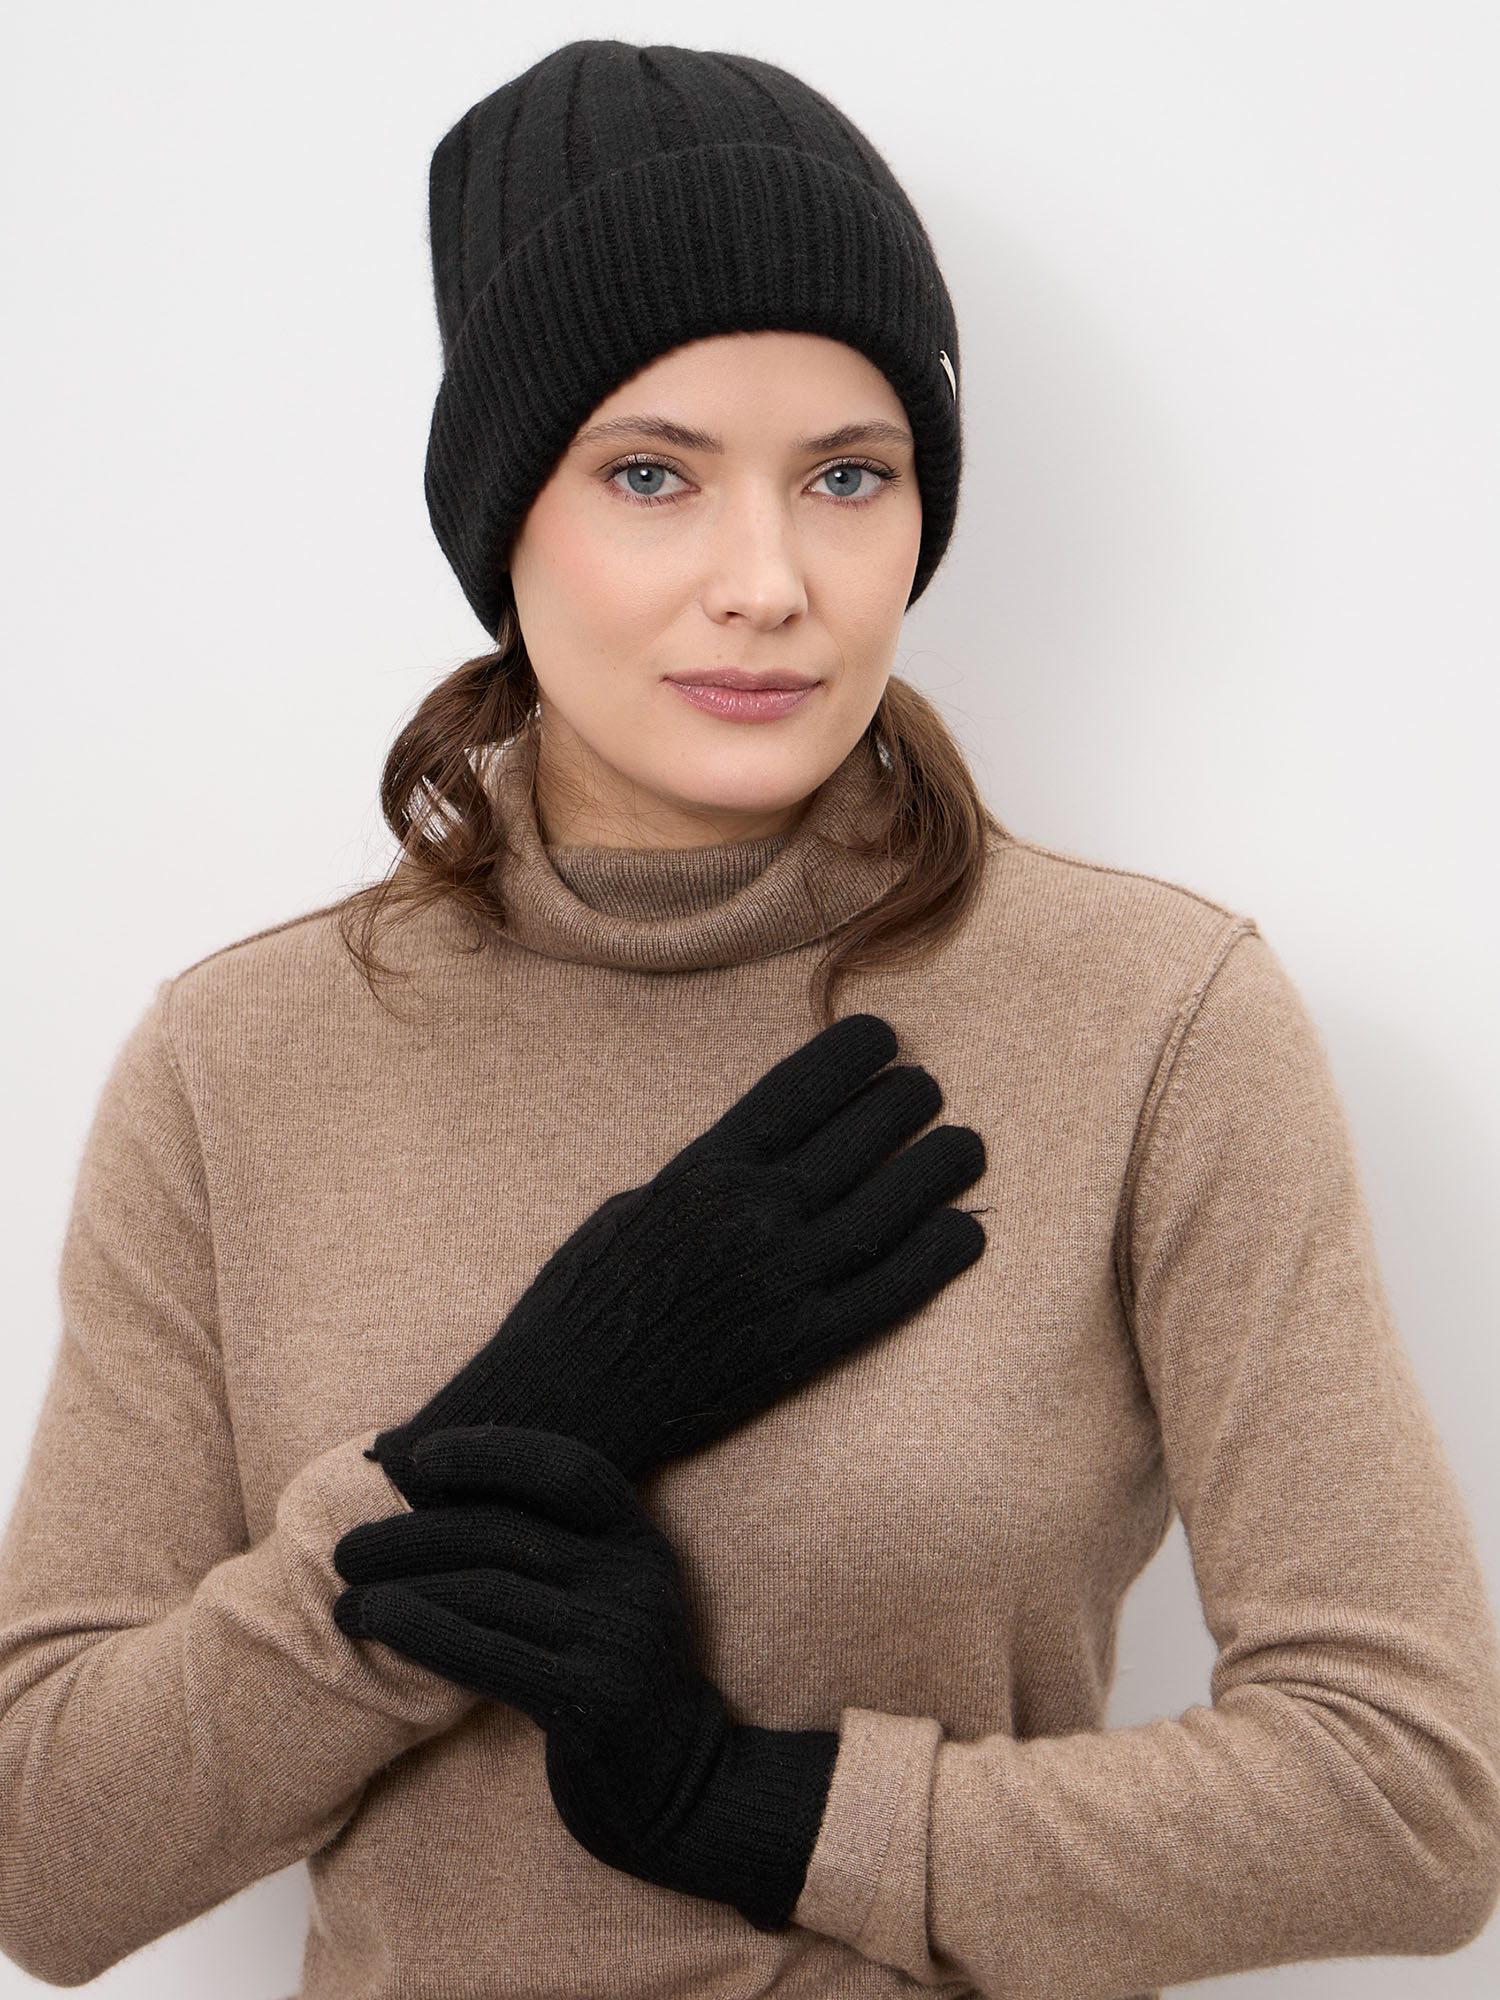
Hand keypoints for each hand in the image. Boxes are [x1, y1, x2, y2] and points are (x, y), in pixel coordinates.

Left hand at [333, 1426, 837, 1929]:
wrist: (678, 1783)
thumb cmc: (609, 1672)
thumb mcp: (604, 1595)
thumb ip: (549, 1545)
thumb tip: (429, 1489)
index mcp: (638, 1537)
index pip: (565, 1468)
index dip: (491, 1452)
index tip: (417, 1456)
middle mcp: (636, 1576)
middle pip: (506, 1532)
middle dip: (413, 1534)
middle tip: (345, 1550)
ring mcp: (619, 1638)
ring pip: (487, 1590)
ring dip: (400, 1587)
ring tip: (344, 1599)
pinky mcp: (593, 1701)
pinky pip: (487, 1654)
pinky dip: (421, 1631)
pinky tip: (377, 1625)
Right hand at [373, 1013, 984, 1495]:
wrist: (564, 1406)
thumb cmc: (584, 1302)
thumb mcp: (634, 1208)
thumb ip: (708, 1175)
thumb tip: (772, 1147)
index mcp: (704, 1171)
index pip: (800, 1086)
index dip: (854, 1052)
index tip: (883, 1038)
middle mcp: (751, 1215)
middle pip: (861, 1133)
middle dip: (907, 1100)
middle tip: (926, 1092)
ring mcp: (783, 1281)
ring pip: (894, 1202)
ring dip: (943, 1163)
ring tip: (965, 1145)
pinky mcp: (805, 1346)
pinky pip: (895, 1289)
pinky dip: (941, 1253)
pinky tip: (967, 1229)